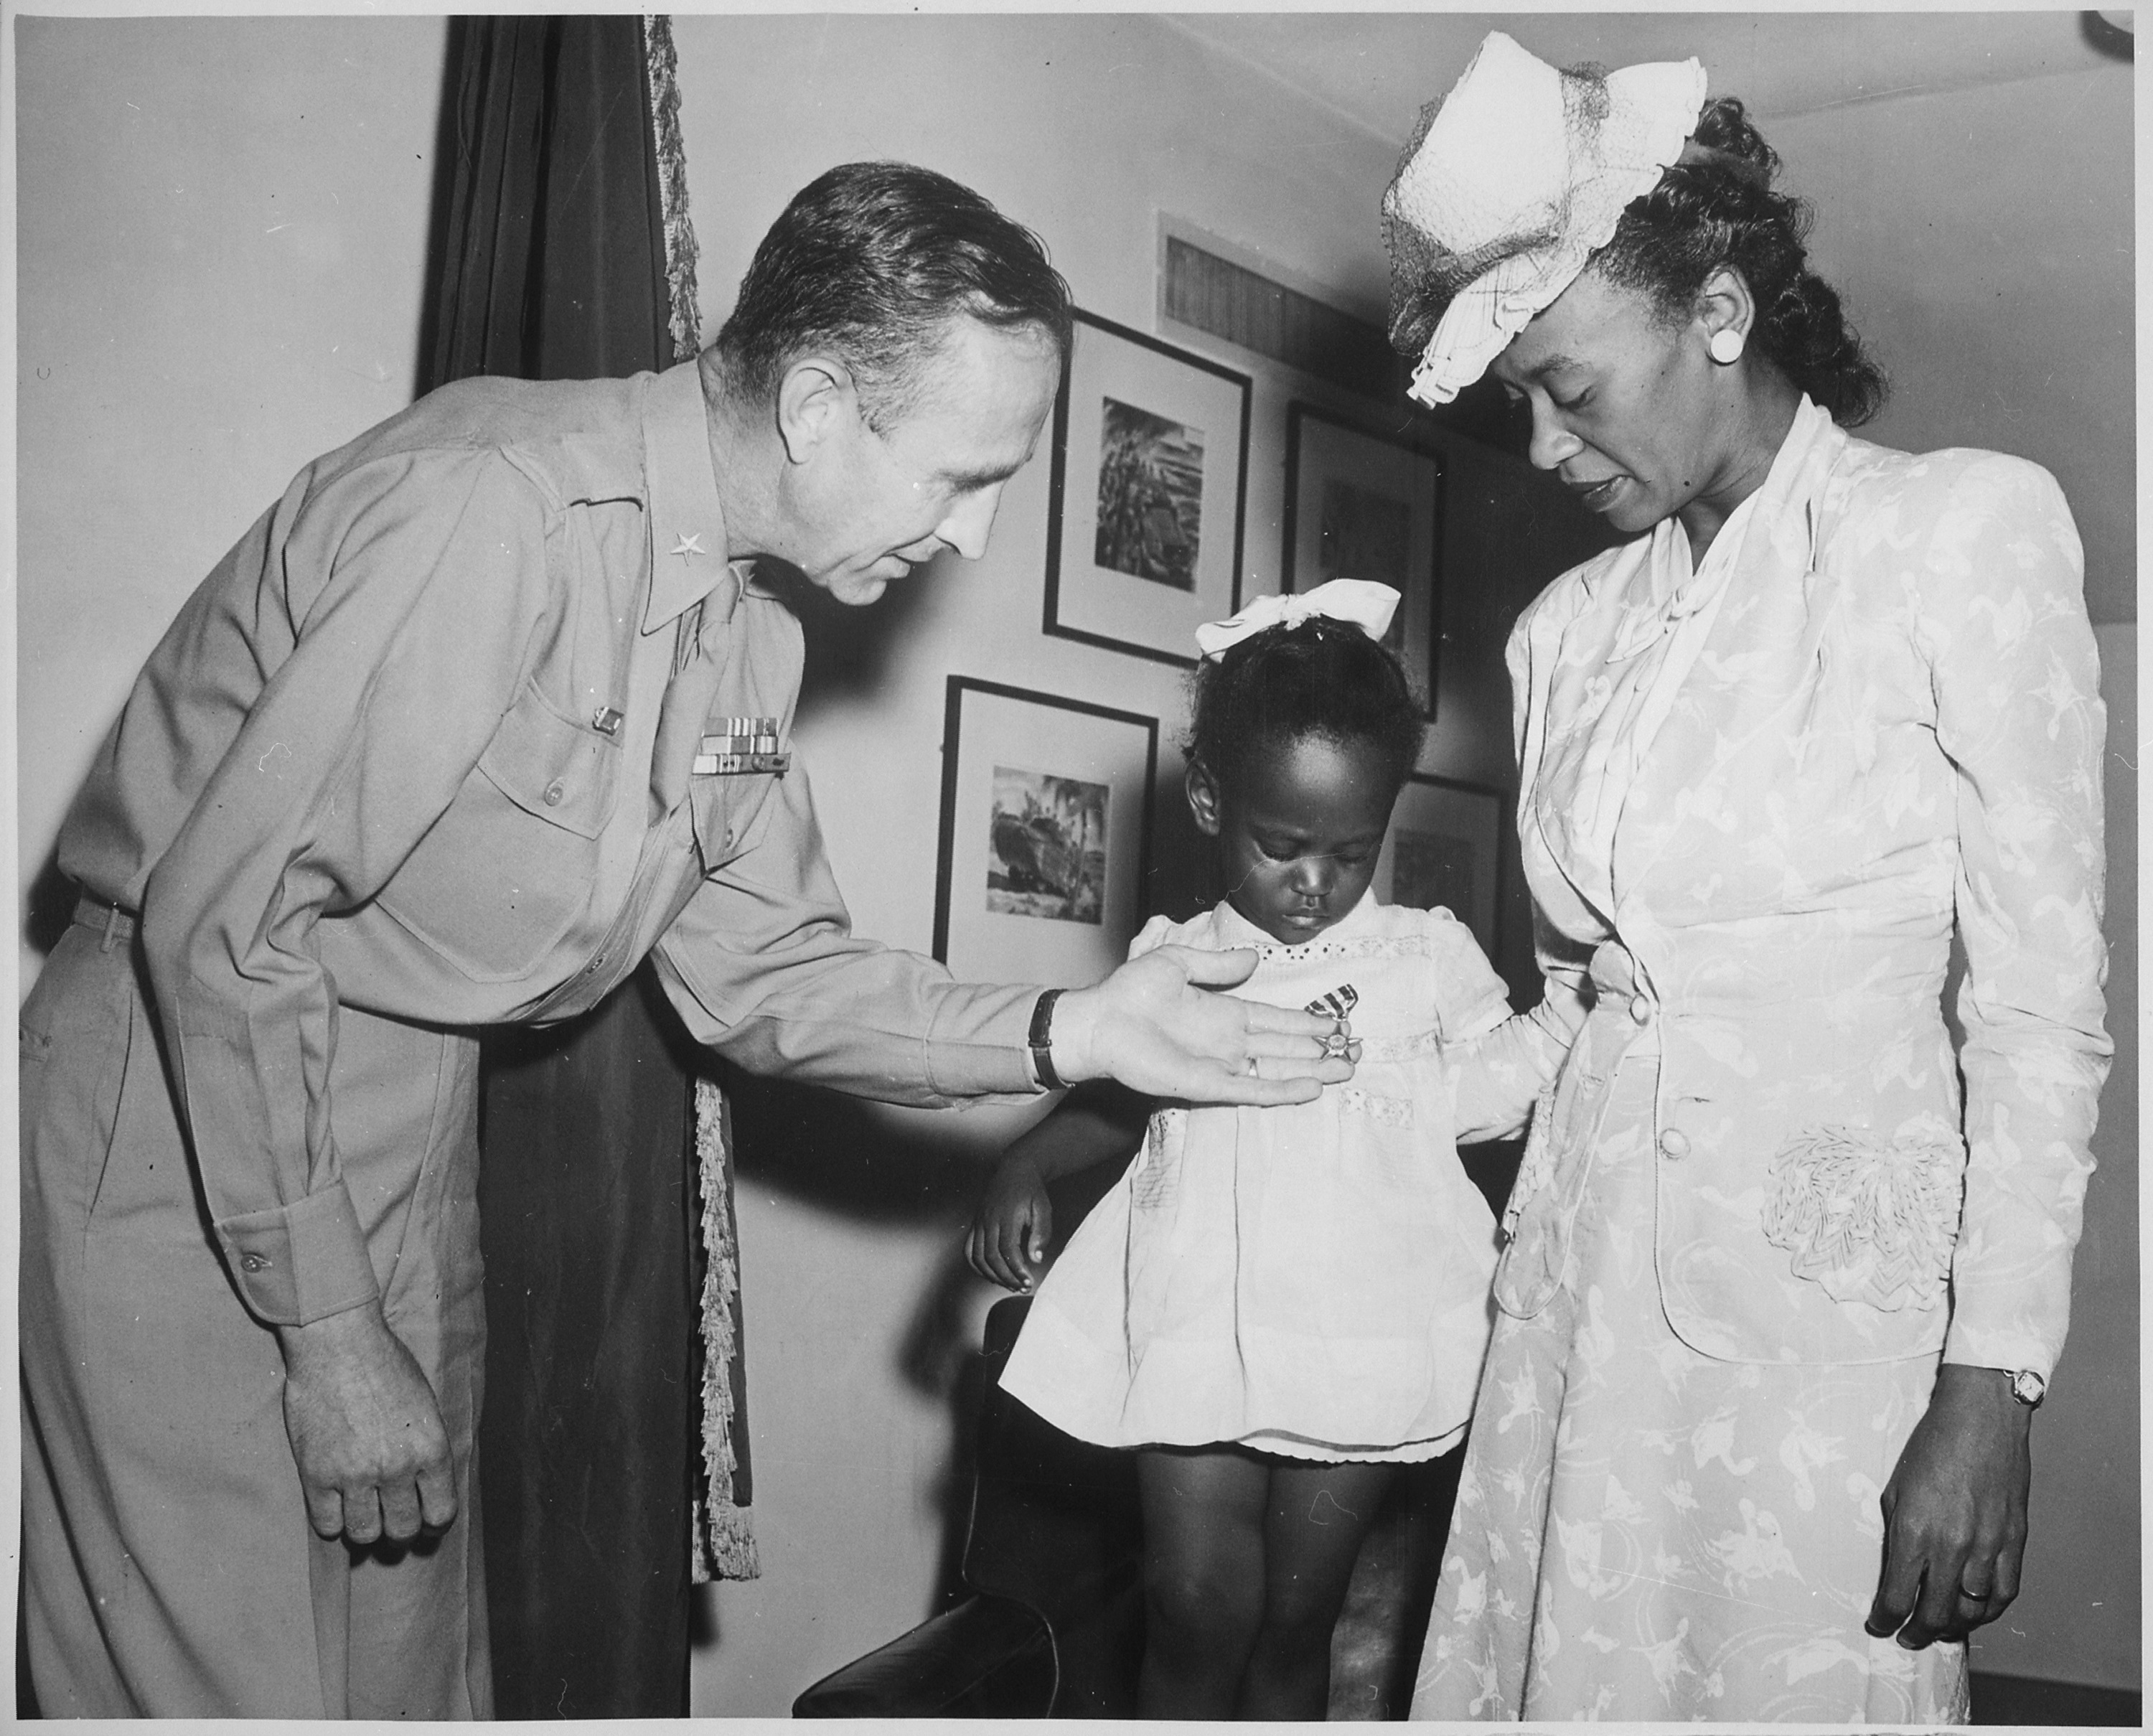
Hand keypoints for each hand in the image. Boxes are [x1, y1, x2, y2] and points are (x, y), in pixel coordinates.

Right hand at [278, 1302, 458, 1546]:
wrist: (338, 1343)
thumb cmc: (385, 1364)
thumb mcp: (425, 1403)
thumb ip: (427, 1446)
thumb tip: (426, 1484)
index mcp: (431, 1448)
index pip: (441, 1513)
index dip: (433, 1523)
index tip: (425, 1519)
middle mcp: (396, 1467)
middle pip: (403, 1530)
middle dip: (399, 1530)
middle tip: (391, 1519)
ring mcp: (355, 1475)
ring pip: (365, 1534)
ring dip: (366, 1528)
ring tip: (363, 1512)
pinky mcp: (317, 1475)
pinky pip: (327, 1525)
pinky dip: (333, 1522)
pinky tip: (337, 1506)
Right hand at [969, 1155, 1053, 1291]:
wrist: (1015, 1169)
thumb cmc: (1031, 1190)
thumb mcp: (1043, 1208)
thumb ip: (1041, 1233)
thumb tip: (1036, 1259)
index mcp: (1006, 1216)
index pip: (1007, 1250)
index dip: (1016, 1270)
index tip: (1028, 1282)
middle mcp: (988, 1220)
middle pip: (991, 1257)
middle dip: (1006, 1277)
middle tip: (1022, 1287)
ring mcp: (979, 1222)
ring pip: (977, 1256)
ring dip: (992, 1275)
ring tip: (1010, 1284)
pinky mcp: (975, 1224)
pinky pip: (969, 1250)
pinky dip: (977, 1266)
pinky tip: (992, 1274)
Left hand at [1051, 946, 1351, 1105]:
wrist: (1100, 1020)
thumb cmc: (1131, 991)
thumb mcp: (1179, 964)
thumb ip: (1218, 965)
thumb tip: (1253, 959)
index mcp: (1222, 1013)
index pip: (1274, 1020)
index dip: (1304, 1023)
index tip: (1335, 1024)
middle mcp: (1227, 1042)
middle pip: (1284, 1047)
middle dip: (1319, 1049)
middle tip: (1355, 1051)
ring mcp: (1220, 1065)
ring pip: (1276, 1069)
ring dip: (1311, 1069)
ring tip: (1345, 1069)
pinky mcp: (1207, 1085)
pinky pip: (1252, 1089)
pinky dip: (1281, 1089)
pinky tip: (1310, 1087)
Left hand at [1866, 1363, 2032, 1646]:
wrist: (1981, 1420)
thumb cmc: (1932, 1447)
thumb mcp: (1896, 1490)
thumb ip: (1899, 1536)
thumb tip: (1898, 1572)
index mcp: (1916, 1531)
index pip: (1898, 1595)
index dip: (1885, 1618)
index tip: (1879, 1625)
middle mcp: (1953, 1546)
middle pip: (1935, 1613)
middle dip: (1917, 1632)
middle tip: (1906, 1636)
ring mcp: (1989, 1547)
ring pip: (1973, 1610)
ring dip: (1953, 1626)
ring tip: (1938, 1628)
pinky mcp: (2015, 1542)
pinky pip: (2004, 1593)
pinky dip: (1988, 1611)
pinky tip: (1974, 1613)